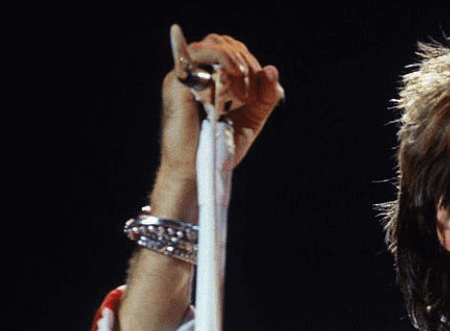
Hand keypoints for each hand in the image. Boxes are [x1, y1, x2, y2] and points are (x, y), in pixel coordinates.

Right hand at [155, 28, 283, 218]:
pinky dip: (219, 69)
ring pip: (211, 45)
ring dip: (234, 62)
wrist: (199, 169)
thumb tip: (272, 71)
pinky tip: (230, 89)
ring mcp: (184, 77)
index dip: (250, 61)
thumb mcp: (253, 118)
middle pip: (222, 41)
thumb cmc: (220, 145)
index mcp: (212, 76)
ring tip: (243, 92)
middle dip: (245, 60)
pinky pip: (197, 61)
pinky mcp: (177, 86)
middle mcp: (196, 72)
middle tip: (252, 88)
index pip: (232, 49)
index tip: (261, 87)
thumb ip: (265, 97)